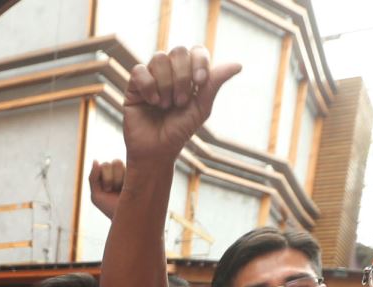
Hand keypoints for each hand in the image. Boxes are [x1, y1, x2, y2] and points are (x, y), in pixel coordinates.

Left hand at [88, 159, 124, 219]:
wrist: (126, 218)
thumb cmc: (110, 207)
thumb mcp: (96, 195)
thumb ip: (92, 178)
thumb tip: (95, 160)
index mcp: (108, 175)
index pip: (102, 166)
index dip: (103, 179)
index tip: (106, 191)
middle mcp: (119, 171)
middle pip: (108, 163)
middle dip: (107, 179)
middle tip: (112, 191)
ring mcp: (129, 170)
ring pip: (117, 162)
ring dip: (116, 178)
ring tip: (121, 190)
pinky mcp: (138, 171)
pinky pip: (127, 166)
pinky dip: (125, 178)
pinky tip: (129, 187)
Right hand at [122, 47, 240, 165]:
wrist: (157, 150)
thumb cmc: (179, 131)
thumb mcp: (201, 108)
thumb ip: (214, 84)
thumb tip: (238, 64)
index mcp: (189, 73)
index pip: (196, 51)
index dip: (199, 62)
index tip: (200, 83)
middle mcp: (170, 71)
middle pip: (178, 51)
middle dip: (182, 77)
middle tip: (180, 102)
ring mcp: (152, 76)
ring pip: (159, 58)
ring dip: (165, 84)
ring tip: (165, 105)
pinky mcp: (134, 85)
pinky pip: (140, 70)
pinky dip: (148, 86)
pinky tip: (151, 102)